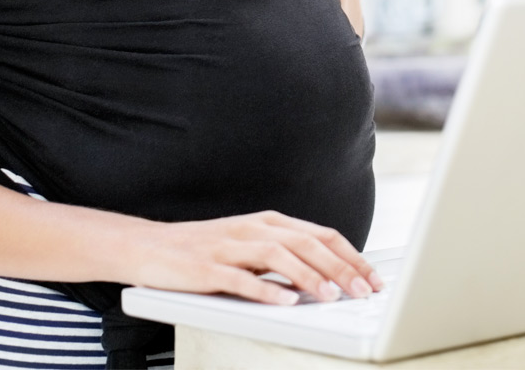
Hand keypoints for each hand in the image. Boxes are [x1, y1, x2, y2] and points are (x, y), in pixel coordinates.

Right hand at [127, 210, 383, 304]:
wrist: (150, 247)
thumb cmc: (204, 251)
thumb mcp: (250, 247)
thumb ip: (285, 257)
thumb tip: (330, 277)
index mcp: (268, 222)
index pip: (320, 235)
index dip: (351, 255)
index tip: (374, 278)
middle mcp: (252, 228)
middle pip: (306, 243)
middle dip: (340, 267)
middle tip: (364, 291)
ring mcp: (229, 246)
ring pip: (277, 255)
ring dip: (309, 275)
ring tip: (332, 296)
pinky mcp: (207, 268)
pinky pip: (240, 278)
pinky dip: (265, 289)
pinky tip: (285, 301)